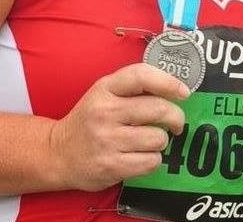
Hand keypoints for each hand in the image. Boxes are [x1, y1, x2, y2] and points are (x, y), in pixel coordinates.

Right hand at [49, 62, 189, 190]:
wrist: (58, 153)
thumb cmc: (91, 118)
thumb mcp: (105, 92)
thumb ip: (134, 86)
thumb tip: (176, 87)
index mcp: (105, 88)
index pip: (142, 76)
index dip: (168, 82)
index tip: (183, 92)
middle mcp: (105, 112)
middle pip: (158, 109)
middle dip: (175, 117)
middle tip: (176, 122)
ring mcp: (106, 140)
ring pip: (158, 138)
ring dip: (162, 140)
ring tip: (150, 140)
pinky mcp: (110, 166)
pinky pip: (150, 162)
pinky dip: (153, 159)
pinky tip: (143, 155)